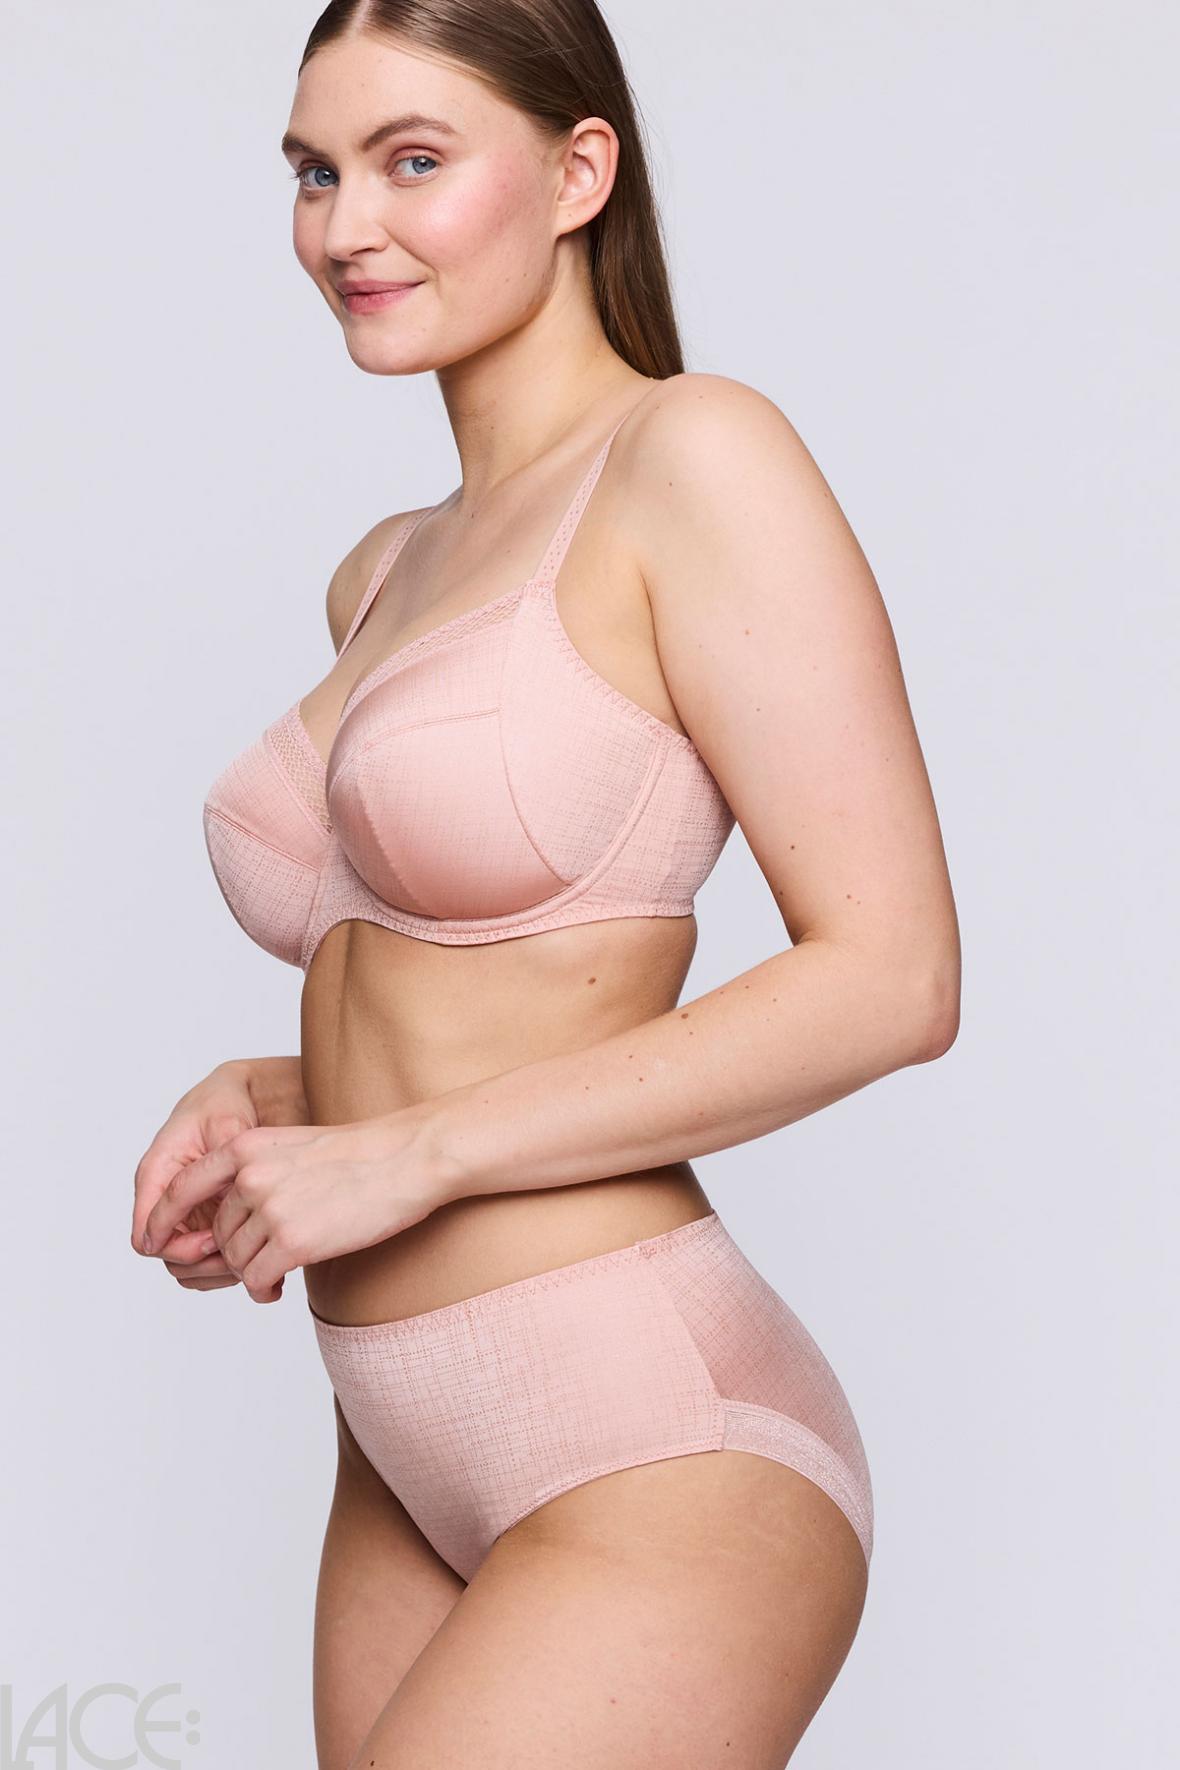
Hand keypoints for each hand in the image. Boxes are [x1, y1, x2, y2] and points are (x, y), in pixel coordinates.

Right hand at [131, 1060, 301, 1303]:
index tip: (214, 1240)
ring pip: (185, 1264)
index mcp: (157, 1174)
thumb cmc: (225, 1103)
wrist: (241, 1094)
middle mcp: (165, 1198)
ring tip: (250, 1258)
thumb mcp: (226, 1126)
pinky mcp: (204, 1216)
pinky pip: (205, 1256)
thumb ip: (221, 1169)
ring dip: (214, 1270)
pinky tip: (255, 1255)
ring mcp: (184, 1210)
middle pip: (166, 1256)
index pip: (146, 1234)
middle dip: (200, 1264)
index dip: (178, 1248)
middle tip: (238, 1256)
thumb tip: (225, 1213)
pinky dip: (225, 1264)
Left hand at [140, 1114, 445, 1304]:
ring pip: (233, 1258)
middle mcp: (250, 1176)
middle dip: (233, 1251)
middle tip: (261, 1259)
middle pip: (216, 1231)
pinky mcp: (292, 1242)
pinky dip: (262, 1290)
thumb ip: (254, 1170)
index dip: (162, 1218)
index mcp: (246, 1147)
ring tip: (273, 1273)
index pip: (182, 1186)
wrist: (407, 1159)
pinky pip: (255, 1280)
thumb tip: (230, 1213)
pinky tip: (278, 1288)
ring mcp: (270, 1210)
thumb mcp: (292, 1146)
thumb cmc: (360, 1155)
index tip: (153, 1242)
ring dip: (251, 1271)